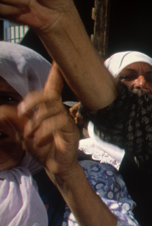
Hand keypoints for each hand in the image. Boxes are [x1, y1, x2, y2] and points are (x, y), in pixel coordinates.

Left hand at [16, 63, 79, 179]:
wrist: (52, 166)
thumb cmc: (40, 146)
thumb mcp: (20, 129)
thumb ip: (10, 117)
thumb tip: (0, 108)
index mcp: (48, 107)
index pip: (53, 85)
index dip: (56, 73)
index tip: (59, 60)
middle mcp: (59, 110)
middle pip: (49, 94)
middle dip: (32, 100)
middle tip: (21, 112)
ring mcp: (66, 120)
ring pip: (51, 109)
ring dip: (35, 121)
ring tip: (30, 134)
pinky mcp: (71, 131)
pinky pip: (57, 123)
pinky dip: (43, 131)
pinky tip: (38, 140)